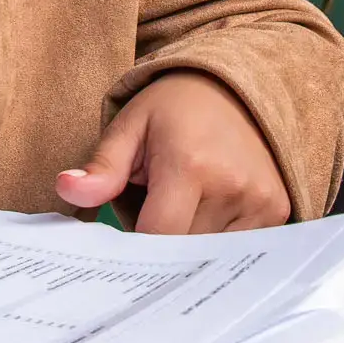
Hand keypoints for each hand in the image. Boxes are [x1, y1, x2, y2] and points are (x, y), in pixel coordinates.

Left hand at [54, 70, 291, 232]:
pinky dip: (218, 242)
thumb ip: (102, 166)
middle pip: (184, 254)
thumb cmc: (178, 107)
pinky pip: (238, 249)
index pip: (157, 236)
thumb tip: (66, 189)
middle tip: (150, 217)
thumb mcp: (132, 126)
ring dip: (191, 246)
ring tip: (183, 208)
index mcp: (190, 165)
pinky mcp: (277, 210)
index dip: (136, 248)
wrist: (239, 84)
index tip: (123, 241)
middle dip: (162, 248)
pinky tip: (209, 212)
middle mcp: (232, 187)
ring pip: (211, 257)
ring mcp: (260, 201)